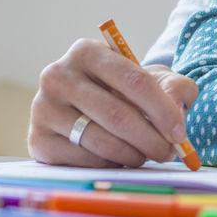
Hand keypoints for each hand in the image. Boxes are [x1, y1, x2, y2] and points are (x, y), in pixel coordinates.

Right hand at [27, 39, 197, 166]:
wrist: (85, 108)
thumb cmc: (125, 91)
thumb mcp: (155, 79)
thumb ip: (176, 87)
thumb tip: (177, 108)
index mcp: (88, 52)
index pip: (135, 81)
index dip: (162, 110)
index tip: (179, 133)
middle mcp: (57, 75)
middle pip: (118, 115)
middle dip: (151, 139)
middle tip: (169, 153)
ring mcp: (43, 108)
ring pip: (102, 142)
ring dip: (134, 155)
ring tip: (146, 155)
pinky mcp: (37, 140)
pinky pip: (84, 161)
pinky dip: (109, 165)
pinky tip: (118, 159)